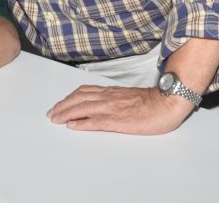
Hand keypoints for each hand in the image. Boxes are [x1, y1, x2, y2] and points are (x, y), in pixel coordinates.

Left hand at [46, 85, 194, 134]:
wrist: (167, 103)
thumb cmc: (152, 102)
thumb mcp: (129, 97)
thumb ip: (114, 99)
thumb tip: (100, 105)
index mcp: (111, 93)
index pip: (84, 92)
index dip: (69, 98)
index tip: (59, 104)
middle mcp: (108, 98)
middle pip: (79, 99)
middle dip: (63, 106)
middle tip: (52, 113)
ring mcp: (112, 108)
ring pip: (83, 108)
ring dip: (66, 113)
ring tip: (56, 119)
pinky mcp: (118, 120)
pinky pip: (95, 121)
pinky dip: (82, 123)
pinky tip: (73, 126)